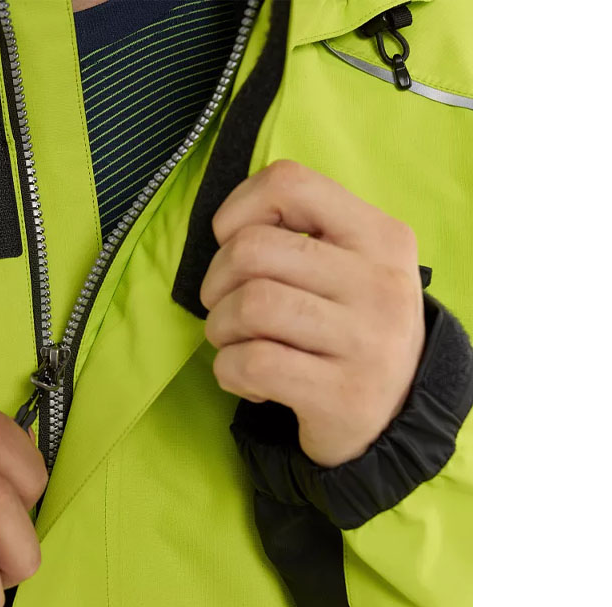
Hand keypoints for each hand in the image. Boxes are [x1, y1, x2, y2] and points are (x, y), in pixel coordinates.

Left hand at [201, 159, 424, 467]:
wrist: (395, 418)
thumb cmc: (351, 329)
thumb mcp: (353, 267)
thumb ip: (302, 233)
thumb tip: (226, 226)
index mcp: (381, 236)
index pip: (290, 183)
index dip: (239, 209)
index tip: (232, 242)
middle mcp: (381, 282)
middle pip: (253, 250)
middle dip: (216, 281)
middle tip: (225, 306)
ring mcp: (366, 341)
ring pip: (249, 305)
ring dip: (220, 328)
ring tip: (237, 344)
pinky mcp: (343, 395)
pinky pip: (251, 363)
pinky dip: (230, 371)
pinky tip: (252, 381)